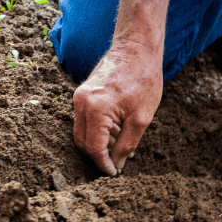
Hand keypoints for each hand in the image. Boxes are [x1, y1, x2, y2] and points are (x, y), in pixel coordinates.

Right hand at [73, 41, 163, 175]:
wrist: (136, 48)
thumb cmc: (143, 79)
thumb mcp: (141, 118)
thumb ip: (127, 144)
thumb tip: (117, 164)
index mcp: (96, 110)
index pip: (94, 148)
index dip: (103, 164)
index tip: (114, 173)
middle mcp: (81, 104)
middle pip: (82, 142)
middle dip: (98, 156)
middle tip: (116, 163)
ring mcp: (79, 98)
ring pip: (81, 132)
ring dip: (97, 143)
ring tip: (120, 145)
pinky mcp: (81, 94)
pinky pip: (84, 120)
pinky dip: (96, 130)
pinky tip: (115, 131)